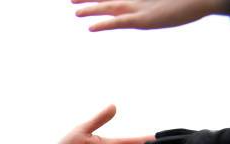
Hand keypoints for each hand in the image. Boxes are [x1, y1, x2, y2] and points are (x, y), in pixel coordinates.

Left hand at [71, 0, 229, 31]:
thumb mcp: (160, 5)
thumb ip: (147, 9)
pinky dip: (104, 24)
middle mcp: (135, 0)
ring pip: (109, 7)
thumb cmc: (184, 2)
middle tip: (70, 0)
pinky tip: (91, 28)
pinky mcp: (143, 19)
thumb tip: (139, 13)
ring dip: (92, 9)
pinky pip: (120, 22)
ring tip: (75, 13)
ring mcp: (138, 8)